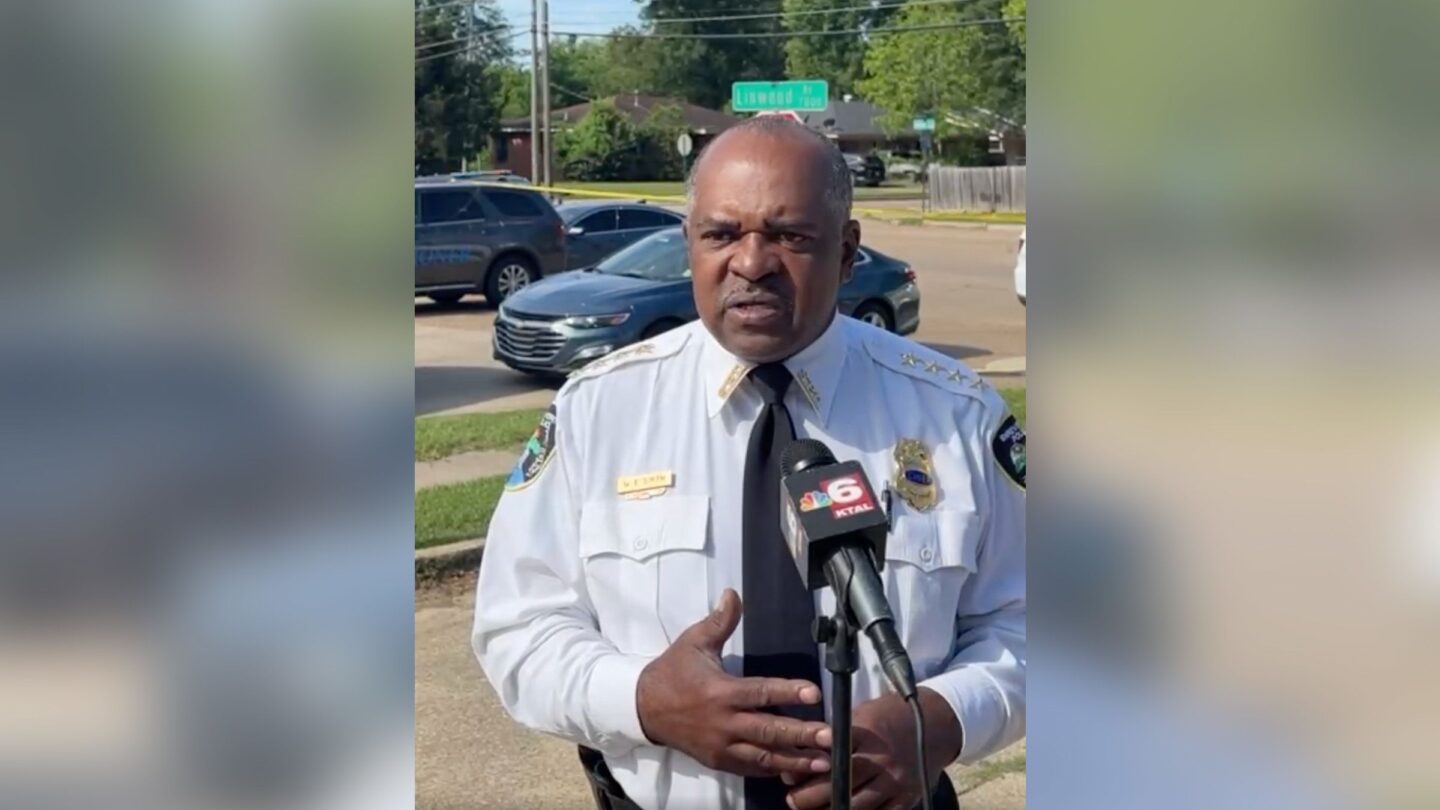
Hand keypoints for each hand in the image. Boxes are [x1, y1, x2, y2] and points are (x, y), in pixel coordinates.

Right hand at [636, 588, 832, 777]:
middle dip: (802, 734)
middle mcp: (723, 722)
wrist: (644, 708)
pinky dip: (773, 769)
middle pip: (768, 730)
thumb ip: (719, 622)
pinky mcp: (718, 761)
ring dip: (795, 759)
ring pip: (763, 756)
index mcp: (720, 691)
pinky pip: (750, 768)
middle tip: (831, 736)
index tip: (814, 693)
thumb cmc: (673, 672)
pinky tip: (796, 769)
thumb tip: (733, 594)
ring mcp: (721, 746)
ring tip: (823, 761)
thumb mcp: (694, 642)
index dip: (788, 692)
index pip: (760, 692)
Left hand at [783, 689, 961, 809]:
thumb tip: (803, 756)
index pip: (831, 752)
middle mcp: (880, 758)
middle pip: (840, 782)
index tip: (788, 776)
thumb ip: (838, 735)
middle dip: (811, 796)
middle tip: (792, 800)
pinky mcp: (907, 798)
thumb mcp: (863, 714)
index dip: (807, 767)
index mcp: (866, 732)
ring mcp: (895, 781)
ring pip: (857, 805)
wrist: (936, 723)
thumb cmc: (890, 716)